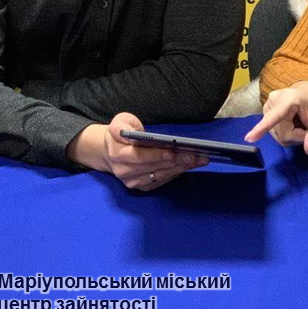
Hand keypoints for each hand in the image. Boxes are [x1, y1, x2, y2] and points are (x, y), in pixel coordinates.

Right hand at [67, 112, 207, 190]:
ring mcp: (132, 181)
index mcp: (117, 153)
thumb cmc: (120, 133)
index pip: (138, 157)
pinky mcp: (140, 186)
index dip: (156, 155)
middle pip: (153, 167)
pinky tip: (189, 165)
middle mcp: (124, 171)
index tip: (173, 152)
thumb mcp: (119, 122)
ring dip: (180, 168)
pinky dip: (176, 173)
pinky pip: (160, 181)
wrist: (108, 150)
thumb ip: (123, 126)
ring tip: (199, 159)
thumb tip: (136, 134)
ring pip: (159, 176)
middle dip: (176, 161)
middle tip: (195, 155)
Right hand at [244, 81, 307, 155]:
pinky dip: (285, 132)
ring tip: (299, 124)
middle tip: (307, 128)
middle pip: (281, 133)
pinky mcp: (265, 110)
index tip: (249, 138)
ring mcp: (267, 105)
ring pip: (276, 134)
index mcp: (289, 98)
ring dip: (290, 135)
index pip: (275, 116)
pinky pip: (273, 130)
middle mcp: (274, 100)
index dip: (262, 128)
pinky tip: (291, 123)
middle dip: (296, 136)